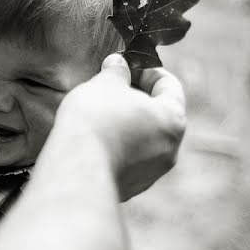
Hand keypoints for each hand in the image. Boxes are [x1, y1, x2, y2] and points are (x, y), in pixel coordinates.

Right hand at [54, 54, 186, 200]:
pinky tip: (96, 138)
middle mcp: (171, 148)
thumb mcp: (105, 83)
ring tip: (100, 114)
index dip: (146, 70)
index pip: (169, 85)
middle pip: (159, 113)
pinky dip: (117, 145)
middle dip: (136, 97)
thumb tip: (119, 64)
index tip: (126, 65)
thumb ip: (117, 71)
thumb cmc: (95, 119)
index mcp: (173, 119)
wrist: (77, 168)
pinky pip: (129, 158)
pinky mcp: (132, 186)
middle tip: (110, 87)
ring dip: (127, 123)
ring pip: (144, 138)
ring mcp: (152, 171)